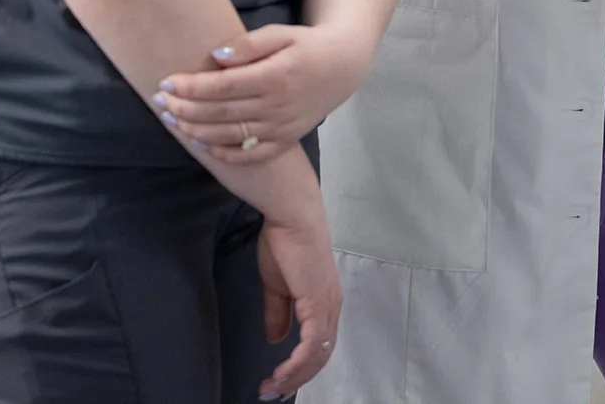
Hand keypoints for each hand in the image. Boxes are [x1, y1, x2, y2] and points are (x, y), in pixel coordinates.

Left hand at [155, 23, 373, 164]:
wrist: (342, 68)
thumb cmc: (306, 45)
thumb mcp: (282, 33)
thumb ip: (249, 44)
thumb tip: (216, 57)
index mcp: (275, 77)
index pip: (222, 87)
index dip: (191, 87)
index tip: (166, 82)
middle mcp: (277, 107)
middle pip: (220, 113)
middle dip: (184, 109)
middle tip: (159, 103)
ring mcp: (281, 128)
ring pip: (229, 136)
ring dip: (195, 131)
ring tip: (171, 121)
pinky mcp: (285, 141)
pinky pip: (250, 154)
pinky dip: (223, 154)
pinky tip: (201, 144)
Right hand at [255, 202, 341, 399]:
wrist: (292, 217)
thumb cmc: (285, 241)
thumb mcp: (276, 285)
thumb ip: (278, 312)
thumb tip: (276, 338)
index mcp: (324, 301)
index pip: (318, 344)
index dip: (299, 366)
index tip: (276, 379)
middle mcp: (331, 306)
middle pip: (320, 356)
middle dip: (296, 378)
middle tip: (272, 391)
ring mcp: (327, 306)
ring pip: (318, 355)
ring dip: (294, 376)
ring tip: (272, 387)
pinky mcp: (319, 304)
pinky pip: (312, 346)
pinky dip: (297, 365)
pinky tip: (281, 373)